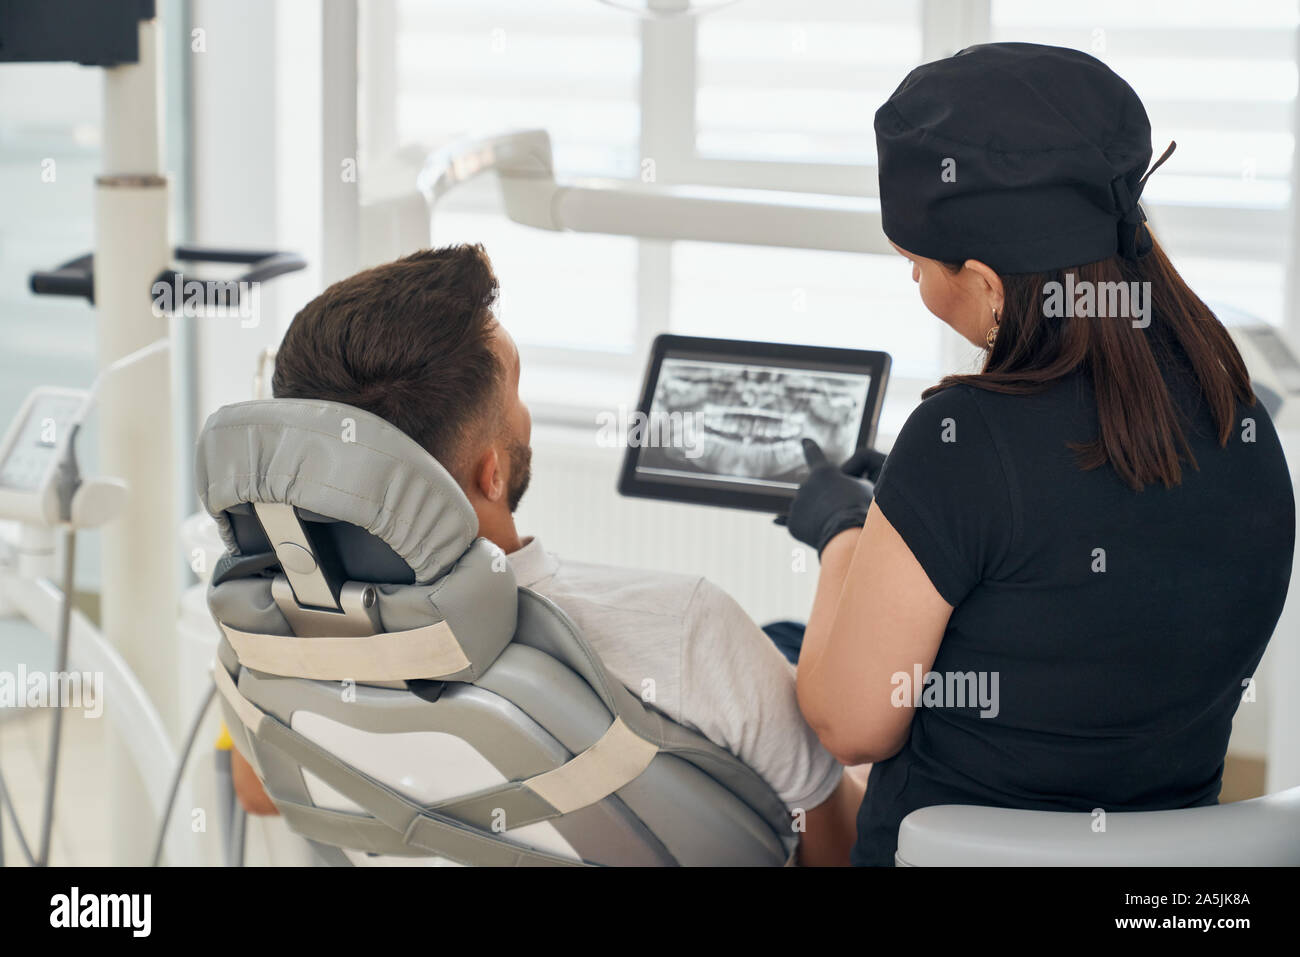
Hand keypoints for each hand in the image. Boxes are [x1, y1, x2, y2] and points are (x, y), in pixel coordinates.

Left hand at [776, 439, 880, 555]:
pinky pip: (802, 524)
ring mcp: (797, 503)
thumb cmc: (861, 507)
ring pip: (809, 508)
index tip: (804, 441)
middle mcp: (805, 484)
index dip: (811, 447)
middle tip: (844, 511)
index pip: (814, 455)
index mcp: (823, 471)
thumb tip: (837, 490)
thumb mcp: (864, 487)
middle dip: (826, 501)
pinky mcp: (793, 522)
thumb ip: (849, 481)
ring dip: (820, 514)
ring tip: (836, 524)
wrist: (848, 533)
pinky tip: (818, 531)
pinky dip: (811, 528)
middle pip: (817, 492)